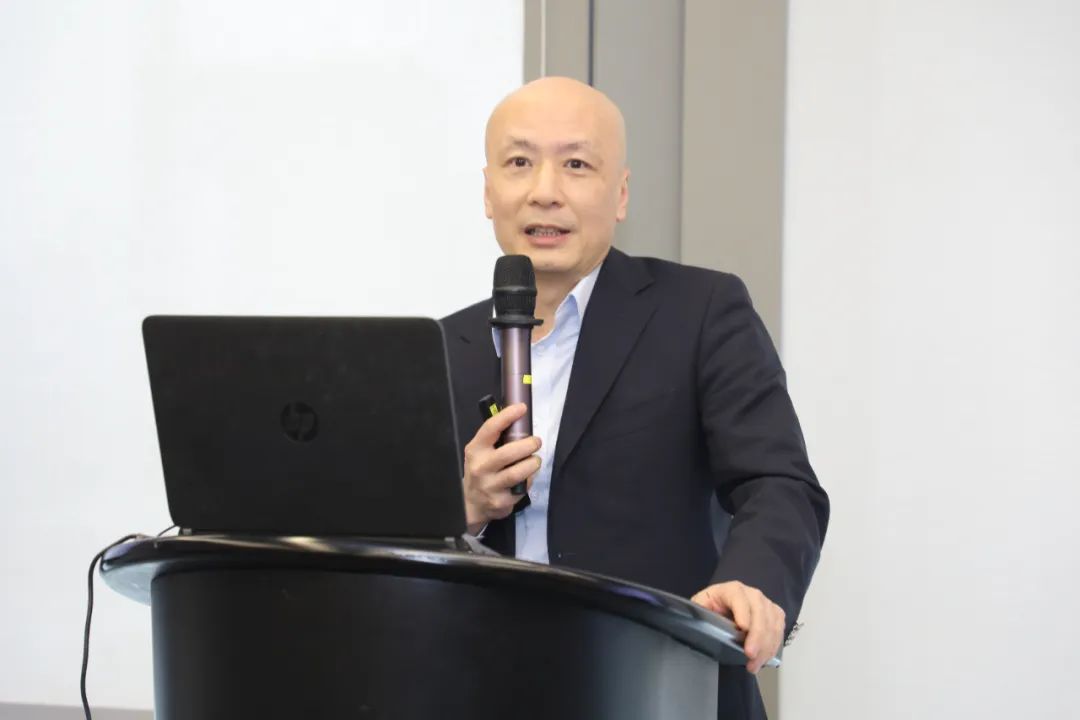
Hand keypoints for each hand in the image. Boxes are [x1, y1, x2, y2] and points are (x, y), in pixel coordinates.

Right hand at [462, 403, 541, 533]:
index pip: (490, 429)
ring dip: (532, 463)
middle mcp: (480, 467)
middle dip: (528, 445)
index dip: (507, 416)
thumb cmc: (481, 470)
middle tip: (536, 441)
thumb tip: (519, 419)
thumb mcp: (480, 452)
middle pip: (508, 453)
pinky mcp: (501, 501)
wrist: (471, 503)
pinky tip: (527, 477)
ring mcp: (490, 486)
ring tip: (536, 460)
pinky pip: (521, 488)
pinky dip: (529, 480)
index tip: (522, 408)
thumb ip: (495, 439)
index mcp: (475, 449)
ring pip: (517, 472)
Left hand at [691, 581, 784, 673]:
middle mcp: (751, 593)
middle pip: (760, 611)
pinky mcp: (774, 615)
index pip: (738, 597)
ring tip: (754, 665)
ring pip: (772, 622)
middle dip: (757, 635)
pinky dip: (773, 646)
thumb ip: (700, 612)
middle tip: (750, 655)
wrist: (724, 606)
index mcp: (731, 590)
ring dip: (766, 646)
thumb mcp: (701, 606)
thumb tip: (698, 624)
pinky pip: (779, 630)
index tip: (742, 628)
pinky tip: (763, 659)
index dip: (742, 611)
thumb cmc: (712, 607)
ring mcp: (765, 603)